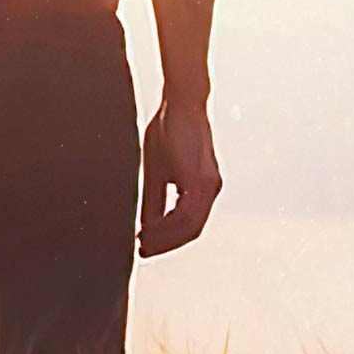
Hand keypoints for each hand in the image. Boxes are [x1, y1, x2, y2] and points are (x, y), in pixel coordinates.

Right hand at [138, 96, 221, 256]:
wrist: (182, 101)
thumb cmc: (168, 129)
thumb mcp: (158, 169)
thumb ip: (156, 198)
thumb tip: (146, 226)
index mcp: (202, 187)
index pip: (188, 224)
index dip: (167, 239)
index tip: (145, 247)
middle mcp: (211, 189)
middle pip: (191, 231)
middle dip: (166, 244)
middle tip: (142, 251)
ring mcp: (210, 185)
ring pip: (190, 226)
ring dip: (165, 238)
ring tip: (142, 243)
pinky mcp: (203, 179)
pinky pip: (186, 213)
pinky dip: (167, 225)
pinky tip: (148, 228)